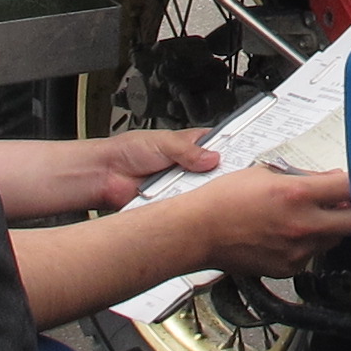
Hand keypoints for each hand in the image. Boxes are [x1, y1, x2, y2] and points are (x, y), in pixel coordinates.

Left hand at [0, 127, 221, 220]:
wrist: (105, 175)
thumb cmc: (127, 151)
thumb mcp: (163, 142)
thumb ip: (189, 150)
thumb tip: (213, 157)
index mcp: (191, 145)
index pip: (221, 146)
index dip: (234, 150)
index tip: (245, 157)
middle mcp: (189, 166)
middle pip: (217, 172)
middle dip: (222, 176)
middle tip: (229, 178)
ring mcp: (182, 186)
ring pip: (204, 192)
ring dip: (205, 193)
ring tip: (209, 191)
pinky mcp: (174, 205)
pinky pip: (188, 209)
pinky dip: (190, 208)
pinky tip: (193, 206)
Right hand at [179, 164, 350, 276]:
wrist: (198, 231)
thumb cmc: (225, 199)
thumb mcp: (266, 173)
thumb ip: (305, 177)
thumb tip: (332, 179)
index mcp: (298, 194)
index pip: (349, 186)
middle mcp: (303, 225)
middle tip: (348, 204)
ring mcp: (298, 251)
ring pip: (333, 239)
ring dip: (330, 227)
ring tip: (306, 216)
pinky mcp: (290, 269)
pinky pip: (312, 255)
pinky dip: (308, 244)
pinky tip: (287, 234)